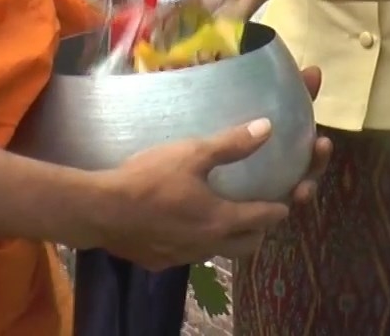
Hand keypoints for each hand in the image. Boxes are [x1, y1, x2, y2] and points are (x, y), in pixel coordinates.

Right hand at [91, 67, 332, 267]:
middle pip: (249, 245)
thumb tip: (268, 128)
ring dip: (229, 237)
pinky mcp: (160, 261)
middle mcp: (209, 245)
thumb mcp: (192, 153)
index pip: (265, 217)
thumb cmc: (149, 179)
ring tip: (224, 216)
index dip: (282, 207)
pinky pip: (190, 253)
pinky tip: (183, 222)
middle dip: (260, 229)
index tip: (289, 200)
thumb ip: (232, 144)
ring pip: (219, 251)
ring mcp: (184, 257)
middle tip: (260, 211)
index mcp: (223, 219)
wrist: (100, 211)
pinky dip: (197, 240)